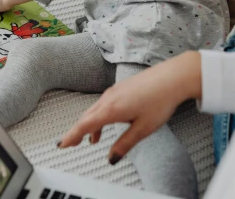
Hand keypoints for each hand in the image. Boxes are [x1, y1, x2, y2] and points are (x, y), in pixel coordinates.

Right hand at [58, 51, 202, 163]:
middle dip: (77, 131)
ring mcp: (114, 91)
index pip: (85, 125)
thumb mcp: (143, 128)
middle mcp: (109, 98)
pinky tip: (108, 122)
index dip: (72, 136)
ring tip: (93, 140)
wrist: (172, 77)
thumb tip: (112, 157)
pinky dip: (99, 116)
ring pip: (95, 110)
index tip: (62, 144)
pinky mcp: (121, 88)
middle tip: (70, 144)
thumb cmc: (161, 99)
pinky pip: (103, 104)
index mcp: (111, 109)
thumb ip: (125, 144)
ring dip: (90, 125)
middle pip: (86, 117)